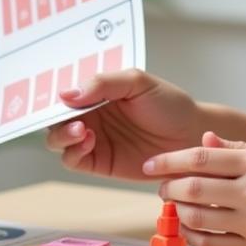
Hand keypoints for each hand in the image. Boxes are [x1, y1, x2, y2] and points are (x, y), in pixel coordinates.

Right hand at [45, 70, 206, 180]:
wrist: (192, 135)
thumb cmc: (169, 103)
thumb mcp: (137, 82)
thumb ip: (102, 84)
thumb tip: (66, 94)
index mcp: (95, 92)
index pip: (63, 93)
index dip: (53, 95)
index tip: (53, 97)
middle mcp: (90, 115)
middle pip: (54, 119)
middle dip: (54, 119)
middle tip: (71, 118)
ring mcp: (93, 139)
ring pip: (58, 141)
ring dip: (62, 136)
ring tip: (82, 131)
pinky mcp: (100, 162)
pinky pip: (73, 160)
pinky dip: (74, 152)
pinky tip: (89, 141)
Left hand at [148, 131, 245, 245]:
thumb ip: (237, 149)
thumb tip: (202, 142)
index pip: (199, 159)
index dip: (168, 160)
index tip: (151, 164)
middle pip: (194, 189)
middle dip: (169, 188)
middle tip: (161, 187)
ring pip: (199, 219)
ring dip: (178, 213)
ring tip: (174, 206)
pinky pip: (216, 245)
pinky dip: (195, 237)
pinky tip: (190, 229)